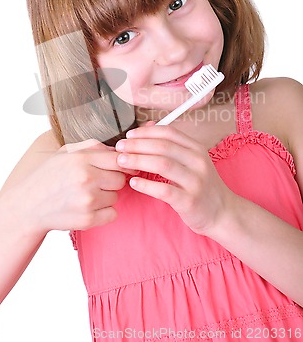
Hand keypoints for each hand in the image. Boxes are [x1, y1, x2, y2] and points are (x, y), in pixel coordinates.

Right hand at [0, 139, 134, 234]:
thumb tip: (120, 150)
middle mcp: (86, 179)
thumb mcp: (66, 152)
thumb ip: (94, 146)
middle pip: (120, 179)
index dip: (122, 163)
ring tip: (86, 194)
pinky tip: (88, 207)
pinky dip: (104, 212)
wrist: (29, 206)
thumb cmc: (49, 176)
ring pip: (116, 197)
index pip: (119, 159)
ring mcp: (88, 200)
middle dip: (111, 180)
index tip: (119, 167)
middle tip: (97, 182)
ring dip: (106, 196)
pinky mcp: (88, 220)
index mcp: (81, 159)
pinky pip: (113, 214)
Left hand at [115, 125, 234, 235]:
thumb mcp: (192, 161)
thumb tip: (146, 128)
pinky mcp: (190, 201)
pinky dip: (146, 185)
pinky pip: (164, 190)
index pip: (169, 132)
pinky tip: (134, 183)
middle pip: (163, 146)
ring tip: (122, 162)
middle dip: (137, 145)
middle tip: (119, 147)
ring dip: (138, 161)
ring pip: (162, 164)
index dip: (146, 132)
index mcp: (197, 149)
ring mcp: (195, 181)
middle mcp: (198, 161)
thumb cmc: (201, 185)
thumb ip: (171, 146)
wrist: (222, 213)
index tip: (129, 135)